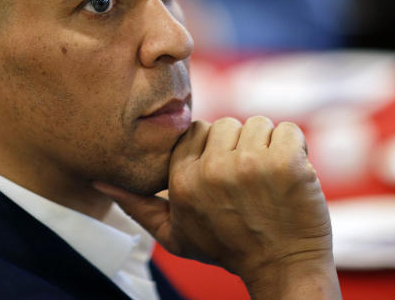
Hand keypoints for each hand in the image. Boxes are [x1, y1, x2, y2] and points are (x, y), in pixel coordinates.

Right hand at [95, 117, 339, 298]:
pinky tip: (291, 177)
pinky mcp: (286, 164)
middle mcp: (213, 170)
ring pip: (259, 124)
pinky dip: (296, 149)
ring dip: (268, 147)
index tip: (226, 175)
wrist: (283, 270)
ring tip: (269, 181)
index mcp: (183, 181)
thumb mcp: (175, 234)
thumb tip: (99, 181)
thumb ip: (137, 205)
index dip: (215, 149)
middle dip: (241, 147)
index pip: (196, 131)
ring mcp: (251, 165)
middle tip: (249, 183)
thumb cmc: (228, 250)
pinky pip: (290, 131)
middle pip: (227, 125)